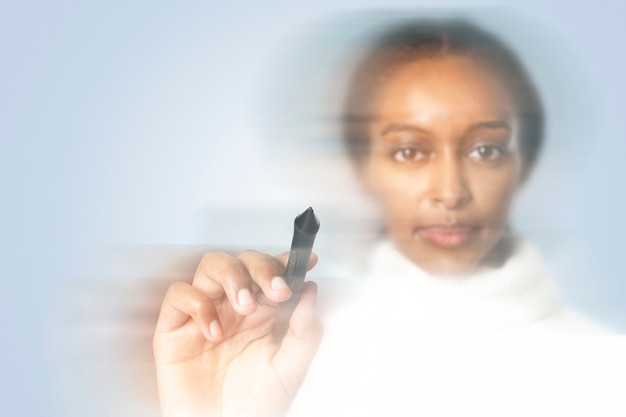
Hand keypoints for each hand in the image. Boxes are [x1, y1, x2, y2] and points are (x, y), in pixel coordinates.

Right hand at [153, 250, 322, 416]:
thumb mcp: (290, 370)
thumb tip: (311, 293)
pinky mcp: (176, 327)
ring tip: (245, 306)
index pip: (272, 273)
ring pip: (212, 265)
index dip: (286, 261)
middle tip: (275, 290)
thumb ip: (305, 332)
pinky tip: (214, 331)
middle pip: (243, 261)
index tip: (305, 260)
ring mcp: (205, 312)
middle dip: (261, 268)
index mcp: (263, 313)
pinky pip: (180, 294)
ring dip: (232, 277)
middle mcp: (234, 307)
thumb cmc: (253, 406)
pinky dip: (197, 304)